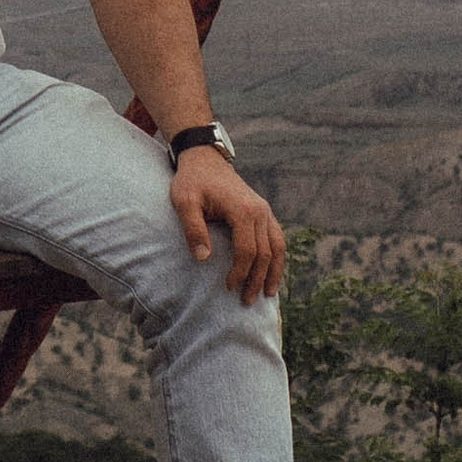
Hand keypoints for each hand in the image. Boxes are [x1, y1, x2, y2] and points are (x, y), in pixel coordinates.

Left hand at [170, 146, 283, 302]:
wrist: (204, 160)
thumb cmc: (192, 181)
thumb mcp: (184, 201)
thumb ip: (193, 228)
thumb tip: (203, 259)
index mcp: (242, 209)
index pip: (247, 250)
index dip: (240, 272)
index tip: (229, 287)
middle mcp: (260, 211)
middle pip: (265, 253)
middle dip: (257, 279)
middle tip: (247, 301)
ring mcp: (265, 211)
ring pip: (278, 247)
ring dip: (273, 272)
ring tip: (267, 294)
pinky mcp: (264, 212)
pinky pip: (277, 238)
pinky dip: (277, 258)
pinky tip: (272, 273)